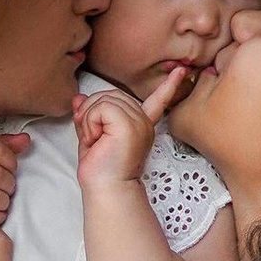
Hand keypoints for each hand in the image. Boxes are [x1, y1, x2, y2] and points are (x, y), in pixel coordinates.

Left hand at [75, 61, 192, 192]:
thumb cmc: (100, 170)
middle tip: (92, 137)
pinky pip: (101, 107)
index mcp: (140, 124)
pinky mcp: (129, 125)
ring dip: (89, 119)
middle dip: (91, 112)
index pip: (157, 100)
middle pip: (110, 94)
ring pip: (104, 100)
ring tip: (94, 140)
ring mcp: (139, 122)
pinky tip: (95, 139)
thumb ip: (89, 115)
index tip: (182, 71)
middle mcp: (143, 121)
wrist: (106, 189)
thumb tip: (78, 98)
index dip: (169, 85)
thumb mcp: (91, 136)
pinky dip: (90, 122)